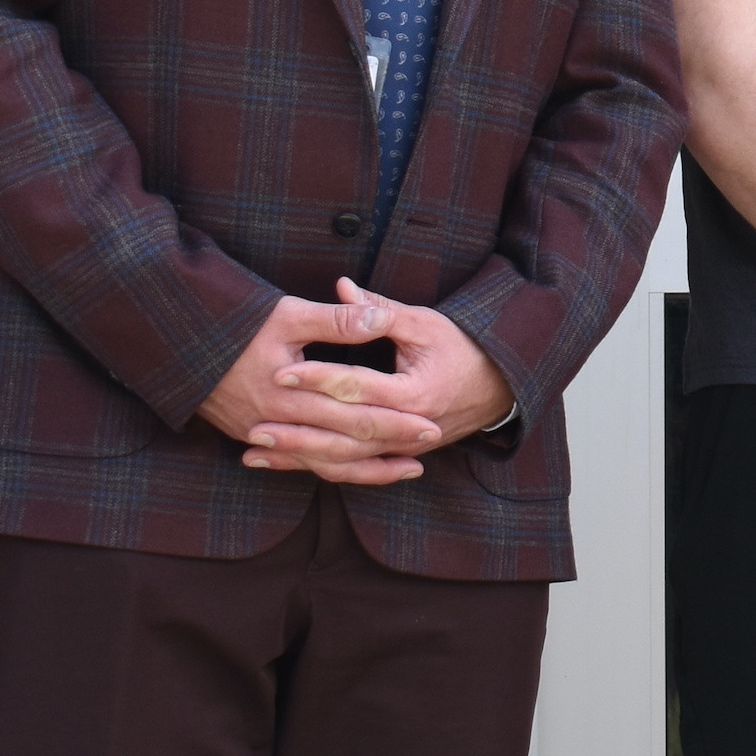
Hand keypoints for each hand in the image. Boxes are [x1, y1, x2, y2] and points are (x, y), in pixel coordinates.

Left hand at [203, 281, 517, 486]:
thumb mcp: (425, 323)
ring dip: (298, 458)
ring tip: (255, 452)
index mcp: (416, 392)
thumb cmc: (461, 348)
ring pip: (345, 461)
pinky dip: (316, 467)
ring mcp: (404, 448)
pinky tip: (282, 464)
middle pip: (346, 435)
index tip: (281, 372)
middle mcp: (409, 427)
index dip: (319, 378)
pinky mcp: (397, 456)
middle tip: (256, 425)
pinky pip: (353, 469)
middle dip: (298, 431)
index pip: (359, 387)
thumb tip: (342, 287)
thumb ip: (380, 310)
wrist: (500, 386)